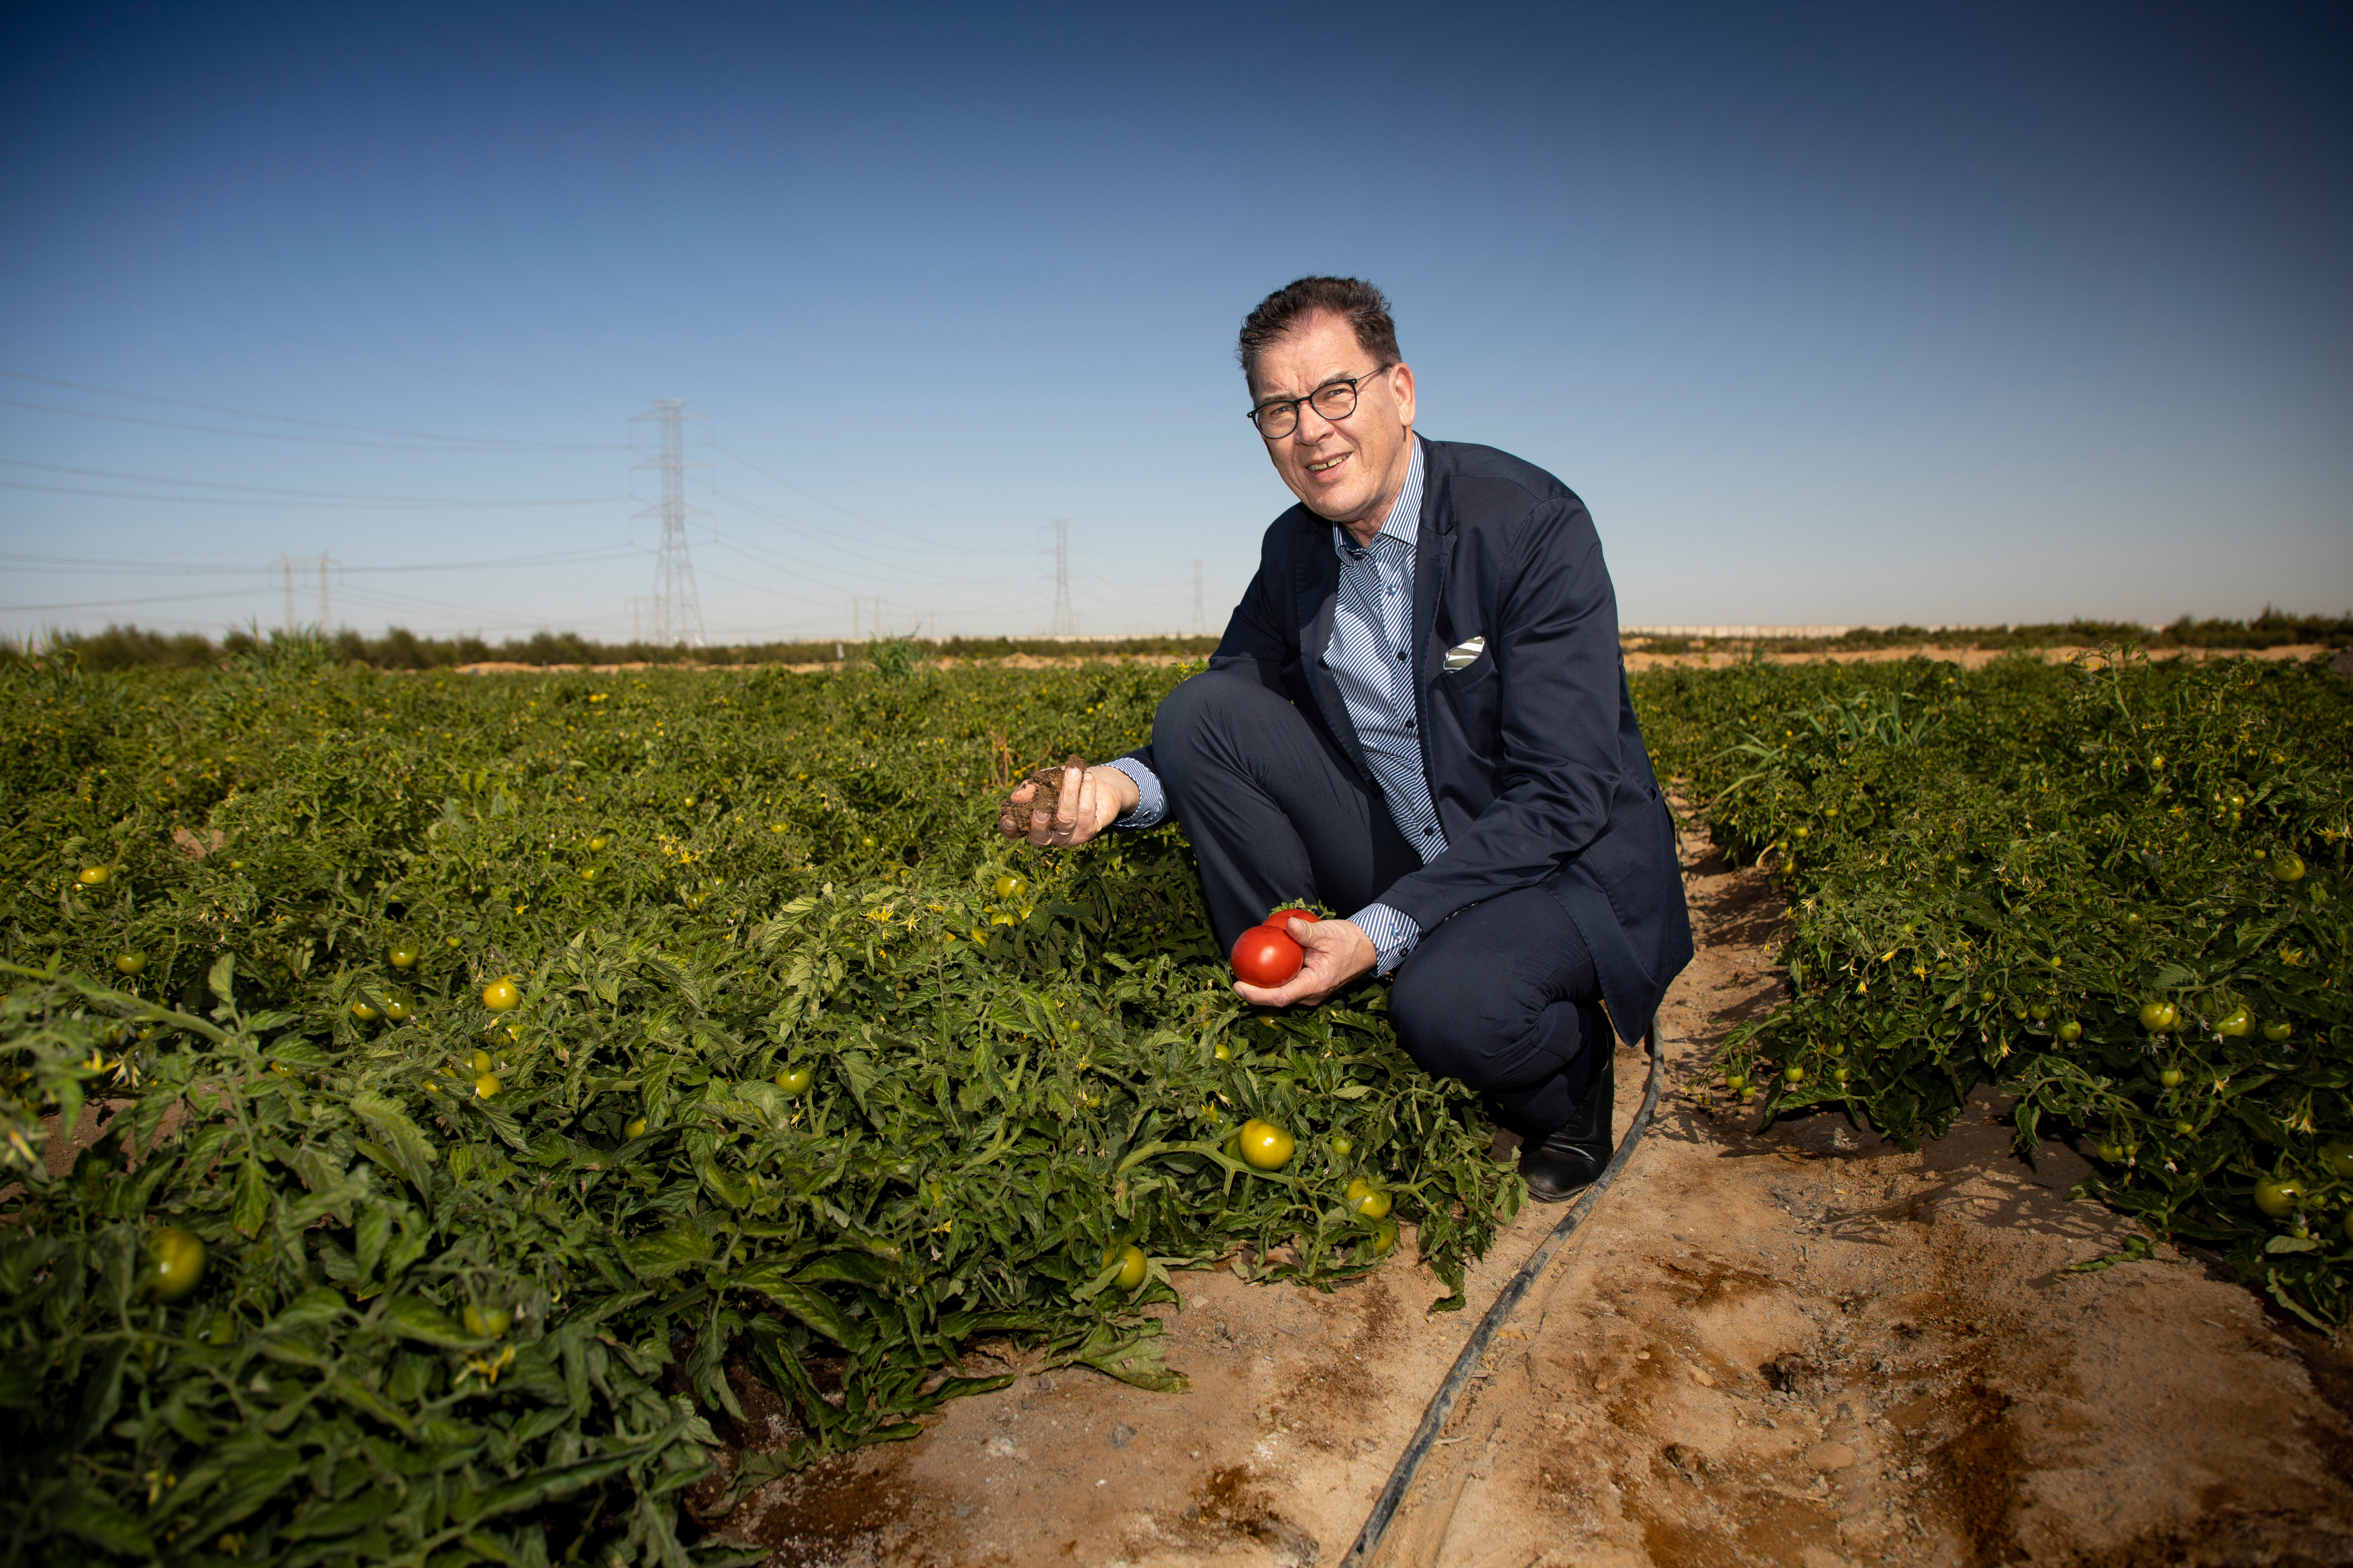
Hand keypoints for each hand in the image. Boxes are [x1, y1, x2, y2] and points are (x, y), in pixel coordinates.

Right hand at [996, 763, 1138, 848]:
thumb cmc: (1064, 783)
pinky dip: (1086, 791)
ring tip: (1074, 771)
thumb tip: (1015, 797)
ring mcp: (1069, 837)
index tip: (1009, 818)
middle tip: (1041, 806)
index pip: (1014, 834)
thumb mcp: (1045, 781)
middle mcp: (1050, 836)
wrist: (1097, 783)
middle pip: (1040, 836)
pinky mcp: (1089, 832)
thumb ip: (1031, 789)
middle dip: (1039, 821)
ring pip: (1066, 819)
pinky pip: (1085, 812)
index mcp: (1032, 823)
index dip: (1008, 829)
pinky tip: (1088, 777)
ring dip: (1069, 791)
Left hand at [1233, 917, 1376, 1007]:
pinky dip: (1274, 978)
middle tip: (1234, 976)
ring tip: (1243, 971)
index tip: (1237, 987)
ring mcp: (1310, 992)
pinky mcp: (1309, 985)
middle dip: (1254, 992)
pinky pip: (1287, 985)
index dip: (1256, 996)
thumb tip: (1288, 925)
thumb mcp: (1328, 933)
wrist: (1367, 947)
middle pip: (1276, 998)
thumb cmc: (1349, 941)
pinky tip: (1262, 966)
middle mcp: (1311, 994)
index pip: (1280, 997)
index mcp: (1314, 986)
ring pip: (1281, 993)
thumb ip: (1306, 932)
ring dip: (1263, 986)